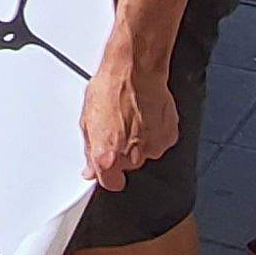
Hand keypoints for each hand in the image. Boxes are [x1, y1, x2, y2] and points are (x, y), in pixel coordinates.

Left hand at [79, 45, 178, 189]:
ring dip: (139, 143)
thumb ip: (90, 151)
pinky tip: (146, 117)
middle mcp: (131, 156)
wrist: (136, 70)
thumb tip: (91, 168)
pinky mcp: (168, 138)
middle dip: (122, 153)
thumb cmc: (111, 88)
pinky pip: (159, 144)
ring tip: (133, 120)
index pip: (110, 184)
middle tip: (119, 130)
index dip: (108, 175)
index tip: (107, 169)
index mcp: (107, 155)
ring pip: (144, 155)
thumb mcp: (88, 120)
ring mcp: (152, 148)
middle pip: (127, 168)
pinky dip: (154, 134)